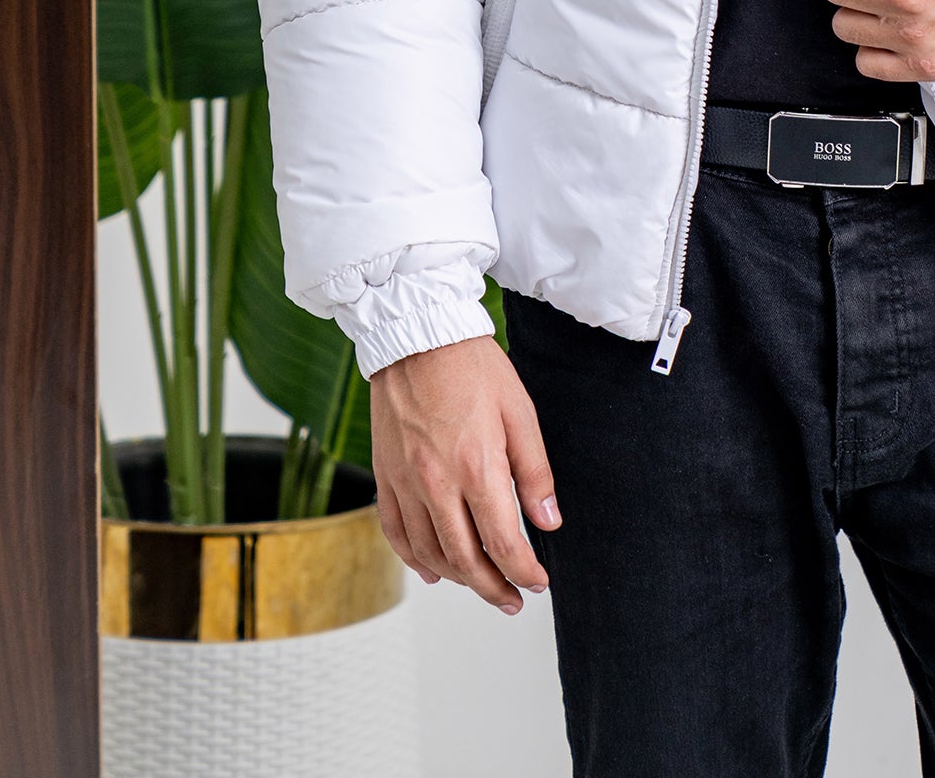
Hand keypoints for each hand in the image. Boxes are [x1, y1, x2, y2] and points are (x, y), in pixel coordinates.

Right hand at [370, 334, 559, 614]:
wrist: (418, 334)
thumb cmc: (471, 366)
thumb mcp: (520, 411)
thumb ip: (534, 472)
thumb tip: (549, 521)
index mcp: (477, 467)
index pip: (503, 542)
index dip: (524, 571)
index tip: (537, 582)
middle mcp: (437, 483)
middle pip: (465, 560)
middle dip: (492, 588)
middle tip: (512, 600)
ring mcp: (406, 482)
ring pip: (429, 553)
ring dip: (457, 579)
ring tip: (480, 584)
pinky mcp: (385, 475)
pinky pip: (396, 533)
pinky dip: (414, 560)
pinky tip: (433, 570)